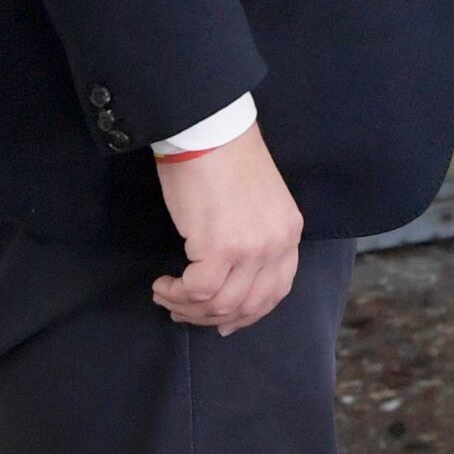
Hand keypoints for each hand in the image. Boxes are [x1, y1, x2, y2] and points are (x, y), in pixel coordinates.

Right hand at [150, 124, 302, 333]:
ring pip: (221, 303)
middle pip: (248, 304)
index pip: (276, 291)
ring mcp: (251, 249)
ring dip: (188, 307)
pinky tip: (164, 284)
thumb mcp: (257, 203)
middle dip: (211, 316)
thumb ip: (254, 238)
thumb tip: (232, 279)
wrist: (209, 131)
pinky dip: (177, 294)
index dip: (248, 314)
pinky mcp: (220, 247)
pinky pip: (199, 290)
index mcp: (289, 234)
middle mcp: (277, 245)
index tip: (224, 322)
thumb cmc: (226, 159)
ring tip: (167, 295)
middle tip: (183, 310)